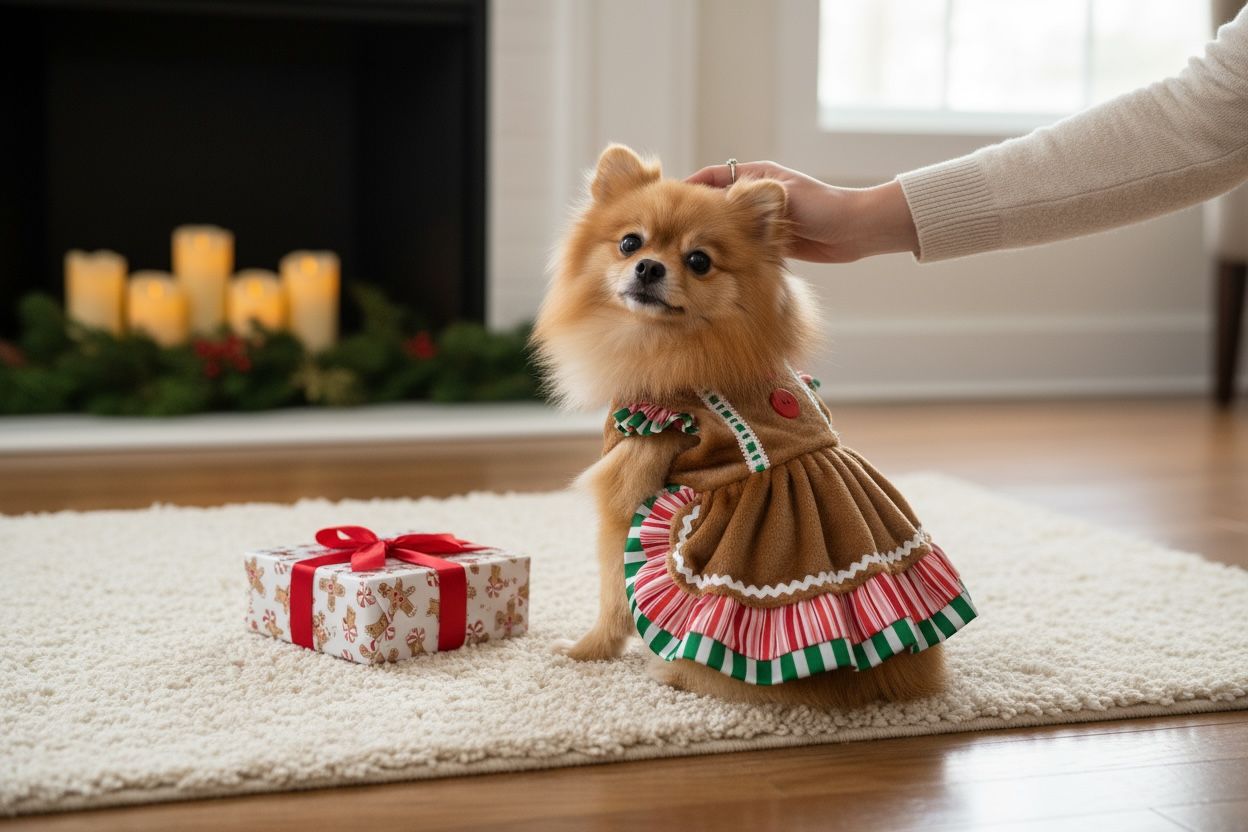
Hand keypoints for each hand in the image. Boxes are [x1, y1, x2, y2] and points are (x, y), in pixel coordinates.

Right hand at [685, 161, 918, 262]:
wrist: (855, 230)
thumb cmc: (823, 207)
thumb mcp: (780, 195)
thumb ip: (747, 198)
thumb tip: (710, 198)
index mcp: (756, 178)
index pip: (711, 177)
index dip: (688, 188)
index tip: (665, 202)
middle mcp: (754, 199)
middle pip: (714, 206)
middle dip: (693, 217)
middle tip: (669, 231)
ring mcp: (761, 223)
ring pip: (725, 229)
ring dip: (709, 239)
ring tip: (684, 251)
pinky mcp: (769, 244)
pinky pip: (740, 247)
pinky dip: (728, 254)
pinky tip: (710, 265)